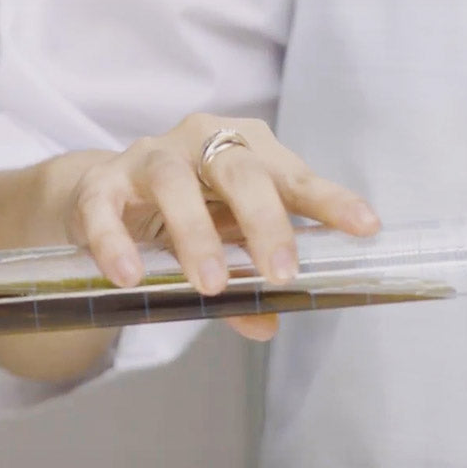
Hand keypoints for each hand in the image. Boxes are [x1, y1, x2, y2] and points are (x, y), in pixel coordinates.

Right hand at [64, 113, 378, 340]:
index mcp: (249, 153)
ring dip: (196, 235)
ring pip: (174, 182)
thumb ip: (249, 281)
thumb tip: (267, 324)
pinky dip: (115, 242)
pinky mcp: (100, 183)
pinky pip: (104, 208)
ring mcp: (149, 158)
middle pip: (241, 172)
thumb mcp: (227, 245)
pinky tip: (131, 278)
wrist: (103, 196)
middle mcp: (202, 143)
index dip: (332, 202)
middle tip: (282, 274)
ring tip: (212, 285)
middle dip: (266, 223)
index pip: (297, 179)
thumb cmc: (189, 216)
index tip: (367, 227)